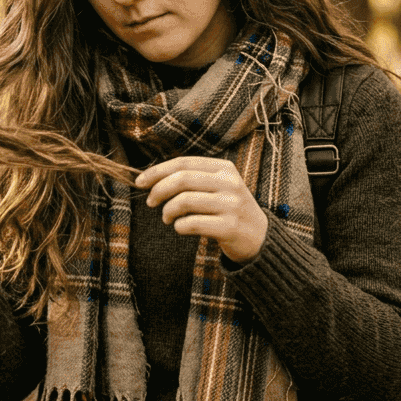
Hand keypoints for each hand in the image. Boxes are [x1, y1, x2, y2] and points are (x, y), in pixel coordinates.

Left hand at [135, 156, 267, 264]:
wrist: (259, 237)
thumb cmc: (229, 210)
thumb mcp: (219, 186)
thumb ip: (193, 178)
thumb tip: (152, 177)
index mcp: (224, 168)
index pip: (183, 162)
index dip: (157, 171)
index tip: (140, 182)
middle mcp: (230, 183)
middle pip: (181, 179)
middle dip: (158, 190)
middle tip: (150, 202)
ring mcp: (231, 205)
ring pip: (184, 201)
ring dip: (168, 211)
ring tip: (167, 218)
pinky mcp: (230, 227)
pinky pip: (192, 224)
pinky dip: (179, 227)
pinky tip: (181, 228)